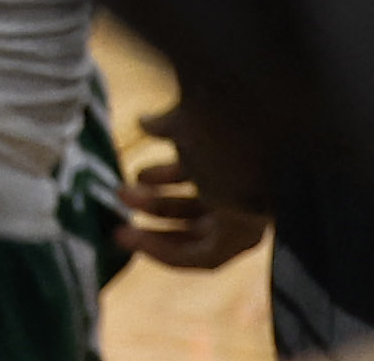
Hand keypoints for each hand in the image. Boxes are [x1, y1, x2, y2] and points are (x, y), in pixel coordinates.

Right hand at [119, 106, 271, 268]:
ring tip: (121, 212)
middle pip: (197, 208)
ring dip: (154, 225)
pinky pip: (200, 256)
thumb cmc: (218, 117)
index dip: (165, 179)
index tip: (136, 176)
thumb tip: (144, 122)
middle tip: (122, 194)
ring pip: (196, 231)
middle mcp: (247, 191)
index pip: (200, 177)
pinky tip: (132, 239)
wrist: (252, 127)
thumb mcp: (185, 123)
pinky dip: (165, 251)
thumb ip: (165, 127)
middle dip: (156, 203)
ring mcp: (247, 216)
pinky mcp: (241, 238)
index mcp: (236, 159)